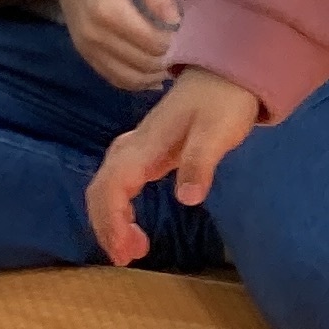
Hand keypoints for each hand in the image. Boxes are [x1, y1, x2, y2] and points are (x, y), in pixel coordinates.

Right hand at [45, 0, 181, 89]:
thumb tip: (176, 19)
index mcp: (108, 11)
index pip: (151, 43)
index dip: (176, 45)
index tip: (193, 37)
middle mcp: (94, 36)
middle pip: (142, 64)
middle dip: (169, 62)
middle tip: (190, 53)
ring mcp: (87, 48)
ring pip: (130, 78)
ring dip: (156, 76)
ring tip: (177, 64)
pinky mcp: (86, 54)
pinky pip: (115, 79)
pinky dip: (138, 82)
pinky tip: (156, 75)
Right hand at [85, 68, 262, 262]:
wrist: (227, 70)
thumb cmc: (223, 100)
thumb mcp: (218, 132)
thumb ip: (200, 163)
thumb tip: (186, 199)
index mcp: (146, 145)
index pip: (113, 186)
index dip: (112, 221)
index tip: (124, 252)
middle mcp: (134, 147)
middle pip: (101, 189)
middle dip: (106, 226)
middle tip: (127, 258)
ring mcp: (139, 148)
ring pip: (107, 186)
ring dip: (110, 219)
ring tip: (134, 248)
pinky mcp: (147, 151)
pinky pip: (119, 182)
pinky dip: (119, 207)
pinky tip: (134, 224)